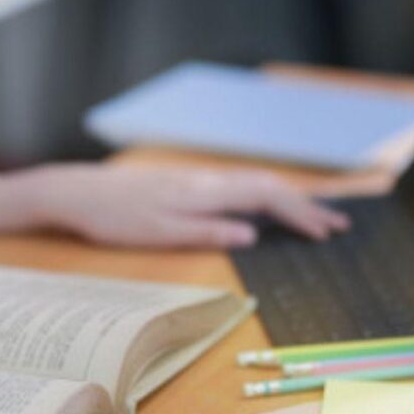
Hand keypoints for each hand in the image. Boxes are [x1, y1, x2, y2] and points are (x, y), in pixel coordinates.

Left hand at [0, 164, 348, 247]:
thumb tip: (251, 235)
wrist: (76, 192)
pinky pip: (237, 185)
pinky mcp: (185, 183)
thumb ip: (205, 232)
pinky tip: (266, 207)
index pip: (266, 196)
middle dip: (305, 205)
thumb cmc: (113, 218)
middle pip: (268, 185)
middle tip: (337, 226)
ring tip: (313, 217)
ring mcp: (196, 178)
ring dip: (286, 199)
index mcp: (204, 192)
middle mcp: (206, 179)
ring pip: (253, 183)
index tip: (327, 232)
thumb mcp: (158, 234)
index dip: (300, 213)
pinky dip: (263, 196)